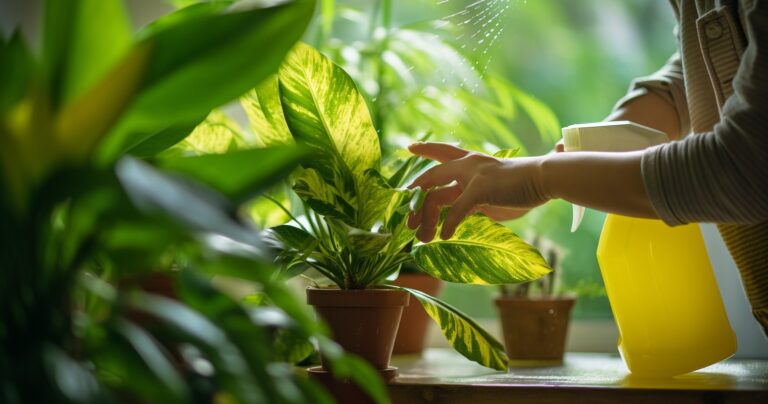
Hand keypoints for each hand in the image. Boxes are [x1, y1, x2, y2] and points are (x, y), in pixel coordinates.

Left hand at [407, 142, 550, 241]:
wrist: (544, 177)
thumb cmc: (523, 185)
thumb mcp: (493, 189)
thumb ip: (475, 197)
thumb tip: (459, 214)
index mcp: (472, 161)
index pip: (443, 151)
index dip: (426, 149)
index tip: (410, 148)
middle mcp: (468, 164)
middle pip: (429, 178)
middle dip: (414, 201)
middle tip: (408, 222)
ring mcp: (472, 175)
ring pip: (436, 198)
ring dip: (426, 220)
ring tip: (424, 238)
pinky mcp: (480, 189)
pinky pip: (456, 211)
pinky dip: (449, 225)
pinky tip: (445, 236)